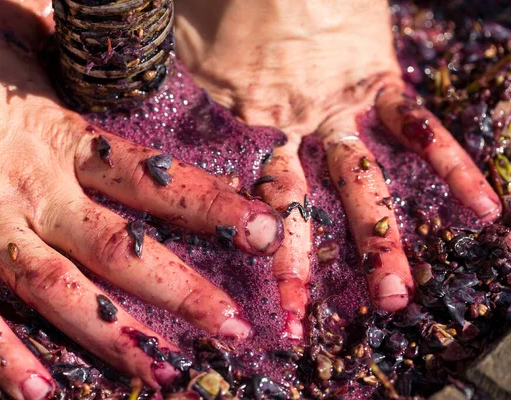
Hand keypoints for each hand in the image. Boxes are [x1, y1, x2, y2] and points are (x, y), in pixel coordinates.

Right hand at [0, 1, 283, 396]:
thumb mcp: (7, 32)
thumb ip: (58, 41)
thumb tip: (88, 32)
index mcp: (59, 141)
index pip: (154, 181)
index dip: (212, 208)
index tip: (264, 232)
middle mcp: (34, 194)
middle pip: (122, 250)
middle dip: (182, 292)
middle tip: (234, 330)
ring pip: (61, 294)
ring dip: (114, 338)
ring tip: (164, 374)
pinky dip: (2, 355)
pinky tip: (40, 394)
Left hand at [175, 0, 501, 336]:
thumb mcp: (180, 45)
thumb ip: (172, 91)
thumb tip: (143, 118)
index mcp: (241, 119)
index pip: (241, 195)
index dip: (242, 245)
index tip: (236, 290)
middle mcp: (290, 125)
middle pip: (296, 208)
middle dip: (298, 266)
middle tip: (297, 326)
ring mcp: (338, 108)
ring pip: (361, 184)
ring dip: (379, 243)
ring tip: (394, 298)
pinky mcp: (377, 80)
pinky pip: (418, 126)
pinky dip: (451, 164)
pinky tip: (483, 208)